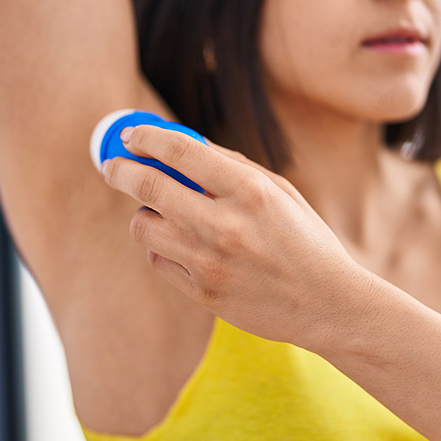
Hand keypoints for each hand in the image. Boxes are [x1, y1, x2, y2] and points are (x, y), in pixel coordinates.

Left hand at [100, 124, 368, 350]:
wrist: (329, 305)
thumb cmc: (304, 240)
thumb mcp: (279, 191)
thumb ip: (231, 166)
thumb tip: (183, 144)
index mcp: (250, 191)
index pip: (181, 151)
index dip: (147, 137)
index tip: (130, 135)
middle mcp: (225, 226)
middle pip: (149, 187)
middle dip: (120, 170)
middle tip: (111, 166)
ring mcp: (210, 263)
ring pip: (143, 226)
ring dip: (143, 213)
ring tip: (161, 212)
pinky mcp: (202, 294)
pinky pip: (157, 260)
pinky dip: (160, 246)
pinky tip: (179, 244)